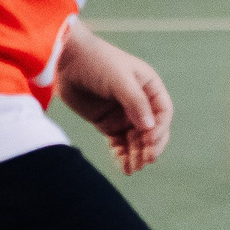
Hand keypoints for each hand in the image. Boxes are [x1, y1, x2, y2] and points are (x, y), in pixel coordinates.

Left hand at [56, 27, 173, 173]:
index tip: (149, 140)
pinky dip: (123, 156)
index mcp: (149, 88)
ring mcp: (124, 114)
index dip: (159, 128)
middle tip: (145, 161)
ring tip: (133, 169)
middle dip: (150, 146)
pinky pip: (119, 143)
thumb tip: (150, 127)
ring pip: (136, 140)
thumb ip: (135, 102)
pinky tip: (125, 168)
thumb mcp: (119, 79)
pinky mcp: (107, 124)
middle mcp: (140, 103)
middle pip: (152, 130)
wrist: (66, 60)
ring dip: (137, 155)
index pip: (162, 112)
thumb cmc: (98, 62)